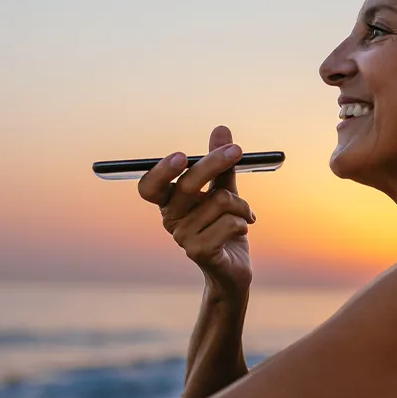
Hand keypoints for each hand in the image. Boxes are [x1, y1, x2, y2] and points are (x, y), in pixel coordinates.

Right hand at [138, 126, 254, 292]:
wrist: (234, 269)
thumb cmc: (225, 227)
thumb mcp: (224, 190)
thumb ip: (221, 163)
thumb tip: (220, 128)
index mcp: (169, 203)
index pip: (150, 187)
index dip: (161, 171)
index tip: (182, 155)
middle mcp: (170, 220)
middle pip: (187, 185)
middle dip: (215, 163)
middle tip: (238, 150)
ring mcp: (183, 238)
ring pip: (219, 201)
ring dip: (241, 204)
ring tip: (246, 214)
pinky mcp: (200, 252)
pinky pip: (229, 222)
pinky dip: (244, 221)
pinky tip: (243, 229)